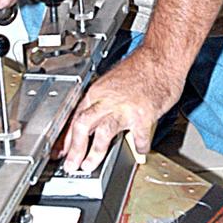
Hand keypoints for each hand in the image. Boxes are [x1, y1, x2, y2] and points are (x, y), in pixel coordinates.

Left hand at [60, 47, 181, 172]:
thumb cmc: (141, 67)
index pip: (75, 117)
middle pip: (82, 125)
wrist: (161, 57)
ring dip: (95, 152)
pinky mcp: (143, 115)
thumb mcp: (113, 82)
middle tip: (70, 165)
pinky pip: (138, 137)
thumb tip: (95, 120)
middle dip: (74, 148)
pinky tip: (140, 151)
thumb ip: (104, 101)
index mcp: (98, 92)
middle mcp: (108, 99)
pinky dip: (138, 147)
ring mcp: (125, 108)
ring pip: (103, 132)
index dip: (66, 137)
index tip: (62, 151)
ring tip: (90, 166)